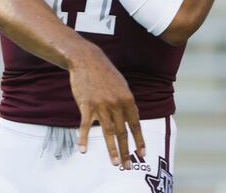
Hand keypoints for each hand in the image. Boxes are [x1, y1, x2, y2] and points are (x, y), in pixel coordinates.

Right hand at [69, 44, 145, 167]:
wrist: (87, 60)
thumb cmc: (105, 73)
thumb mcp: (121, 85)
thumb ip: (126, 103)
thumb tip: (130, 120)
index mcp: (127, 99)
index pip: (135, 124)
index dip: (139, 140)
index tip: (142, 154)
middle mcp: (116, 104)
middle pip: (122, 132)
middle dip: (126, 151)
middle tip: (127, 166)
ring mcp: (101, 105)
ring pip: (107, 132)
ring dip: (111, 150)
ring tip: (114, 163)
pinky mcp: (86, 105)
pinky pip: (85, 125)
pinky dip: (84, 138)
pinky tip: (83, 150)